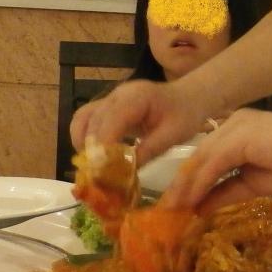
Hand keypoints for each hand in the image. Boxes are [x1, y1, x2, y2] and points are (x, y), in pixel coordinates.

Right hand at [70, 79, 207, 166]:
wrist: (188, 98)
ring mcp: (109, 98)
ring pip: (82, 120)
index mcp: (136, 97)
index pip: (110, 121)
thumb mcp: (173, 136)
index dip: (102, 147)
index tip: (100, 171)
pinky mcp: (106, 106)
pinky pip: (85, 120)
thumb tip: (122, 172)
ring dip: (84, 145)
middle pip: (92, 122)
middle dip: (92, 151)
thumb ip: (147, 151)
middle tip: (97, 177)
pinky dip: (85, 139)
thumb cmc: (184, 115)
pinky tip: (95, 157)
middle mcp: (117, 95)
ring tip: (95, 167)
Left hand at [160, 108, 271, 213]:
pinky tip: (190, 202)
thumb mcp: (255, 184)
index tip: (181, 205)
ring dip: (184, 187)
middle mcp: (229, 126)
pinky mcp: (237, 137)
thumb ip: (228, 191)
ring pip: (200, 160)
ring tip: (172, 211)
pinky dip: (199, 184)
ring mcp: (232, 128)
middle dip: (181, 185)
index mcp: (236, 133)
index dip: (192, 182)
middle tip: (167, 211)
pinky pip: (211, 164)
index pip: (206, 158)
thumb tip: (202, 207)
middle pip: (197, 157)